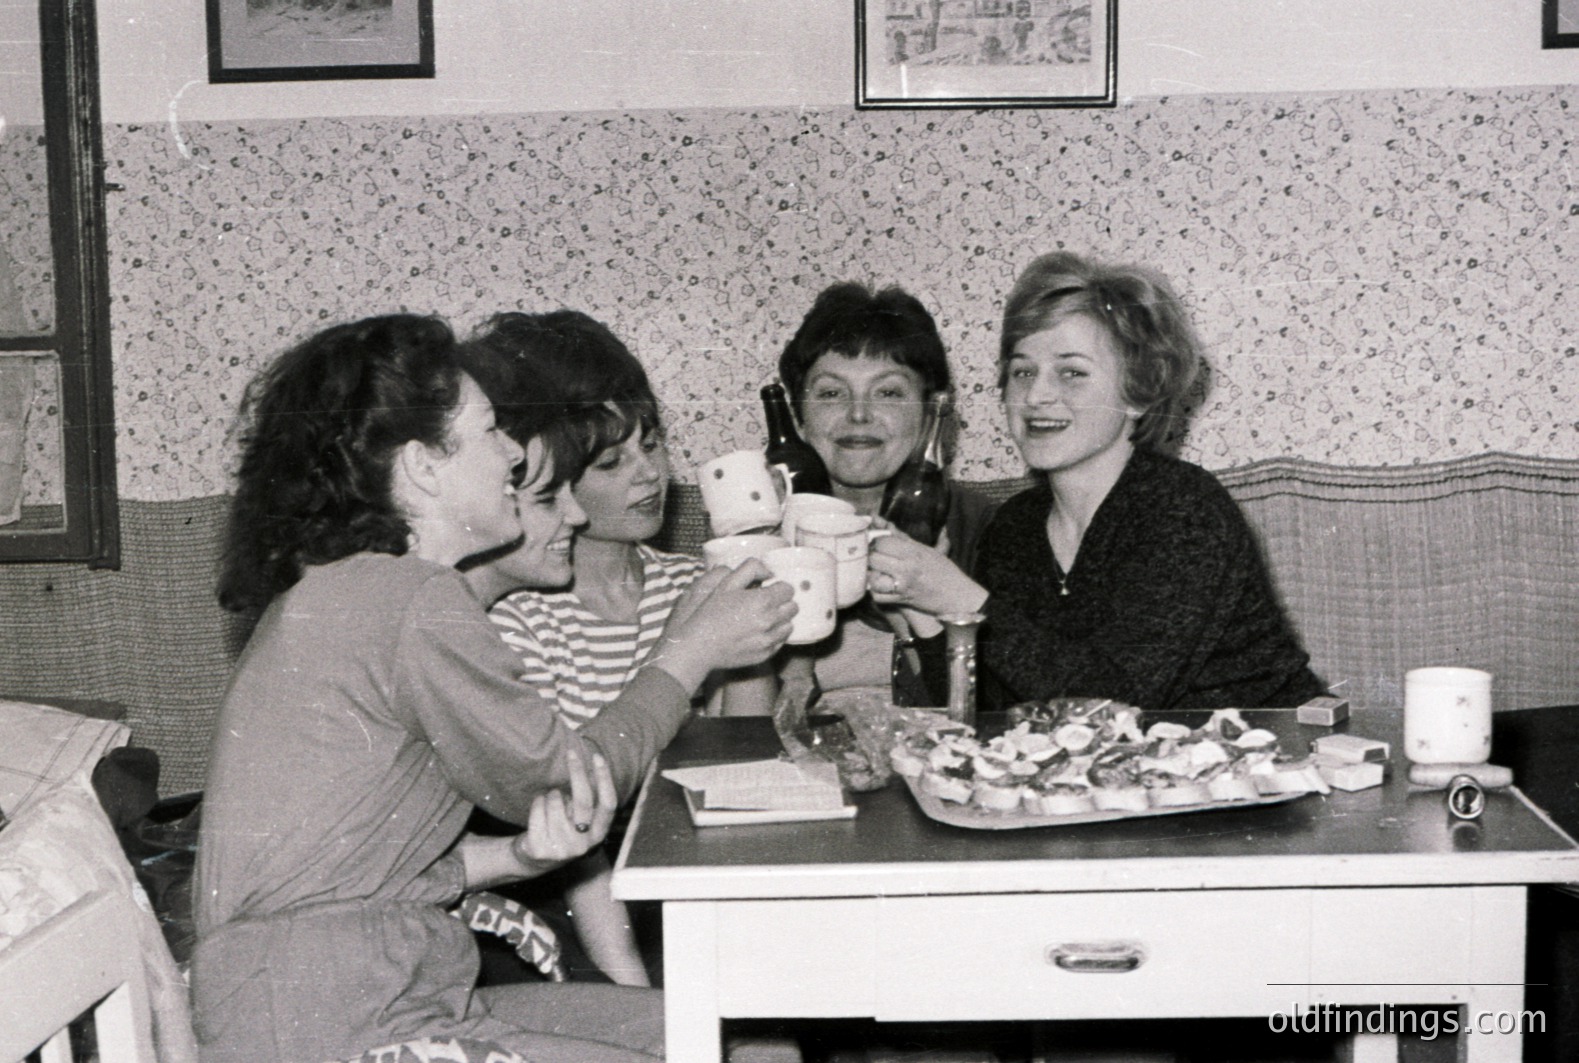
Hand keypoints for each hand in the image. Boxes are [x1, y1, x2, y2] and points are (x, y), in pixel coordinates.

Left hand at [509, 747, 615, 873]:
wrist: (533, 860)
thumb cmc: (560, 830)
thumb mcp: (579, 819)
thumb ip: (588, 800)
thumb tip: (596, 764)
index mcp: (598, 835)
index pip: (608, 804)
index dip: (604, 779)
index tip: (598, 757)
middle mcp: (583, 844)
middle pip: (583, 800)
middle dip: (577, 772)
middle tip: (571, 753)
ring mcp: (561, 849)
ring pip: (556, 801)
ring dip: (551, 794)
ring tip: (550, 802)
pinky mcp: (540, 848)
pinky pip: (538, 809)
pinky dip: (537, 803)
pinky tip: (539, 810)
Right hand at [652, 560, 796, 691]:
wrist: (698, 646)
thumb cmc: (710, 613)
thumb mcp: (726, 583)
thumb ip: (750, 569)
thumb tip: (769, 572)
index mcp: (762, 600)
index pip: (789, 589)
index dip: (778, 587)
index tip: (768, 589)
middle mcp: (770, 621)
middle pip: (793, 607)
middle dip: (782, 603)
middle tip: (765, 603)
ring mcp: (768, 640)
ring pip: (789, 625)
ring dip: (780, 620)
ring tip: (761, 618)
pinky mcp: (765, 654)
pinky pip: (780, 642)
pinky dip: (773, 636)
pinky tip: (757, 633)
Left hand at [866, 527, 987, 618]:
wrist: (957, 596)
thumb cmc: (943, 570)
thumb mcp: (924, 548)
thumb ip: (900, 535)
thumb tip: (878, 518)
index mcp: (914, 551)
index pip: (883, 541)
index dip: (877, 542)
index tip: (878, 545)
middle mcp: (907, 567)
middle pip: (874, 558)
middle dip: (871, 558)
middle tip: (875, 559)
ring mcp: (903, 585)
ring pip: (873, 578)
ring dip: (872, 575)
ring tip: (877, 573)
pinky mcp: (901, 600)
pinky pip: (878, 596)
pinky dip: (876, 592)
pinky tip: (882, 587)